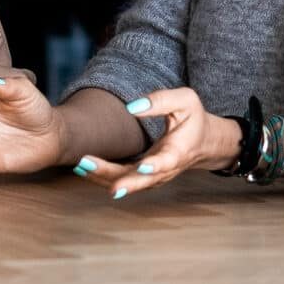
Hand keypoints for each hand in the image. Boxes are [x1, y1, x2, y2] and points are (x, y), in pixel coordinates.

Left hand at [74, 88, 237, 199]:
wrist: (203, 142)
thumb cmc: (193, 118)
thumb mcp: (185, 101)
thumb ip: (161, 101)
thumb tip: (132, 106)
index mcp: (179, 151)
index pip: (167, 161)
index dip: (156, 166)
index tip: (144, 166)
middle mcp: (165, 169)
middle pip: (141, 179)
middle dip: (116, 177)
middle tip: (90, 168)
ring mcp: (154, 176)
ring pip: (128, 182)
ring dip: (103, 177)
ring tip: (80, 166)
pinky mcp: (143, 176)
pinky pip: (122, 179)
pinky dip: (103, 177)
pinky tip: (83, 169)